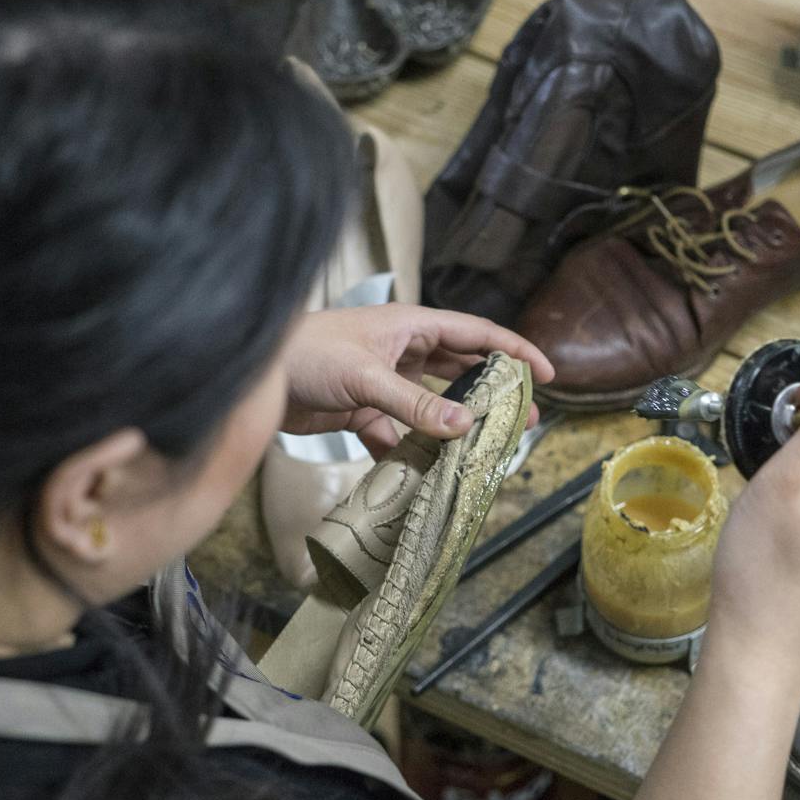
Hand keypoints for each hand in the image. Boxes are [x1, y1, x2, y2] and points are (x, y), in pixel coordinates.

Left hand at [280, 304, 554, 456]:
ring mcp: (381, 382)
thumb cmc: (306, 354)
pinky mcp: (360, 410)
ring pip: (430, 406)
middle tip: (523, 422)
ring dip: (451, 428)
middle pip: (460, 371)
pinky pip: (395, 434)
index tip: (546, 374)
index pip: (475, 333)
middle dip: (492, 394)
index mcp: (409, 325)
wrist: (253, 375)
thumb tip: (467, 426)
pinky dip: (408, 453)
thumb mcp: (367, 378)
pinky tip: (420, 474)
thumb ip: (416, 404)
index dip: (514, 350)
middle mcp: (400, 350)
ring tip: (480, 452)